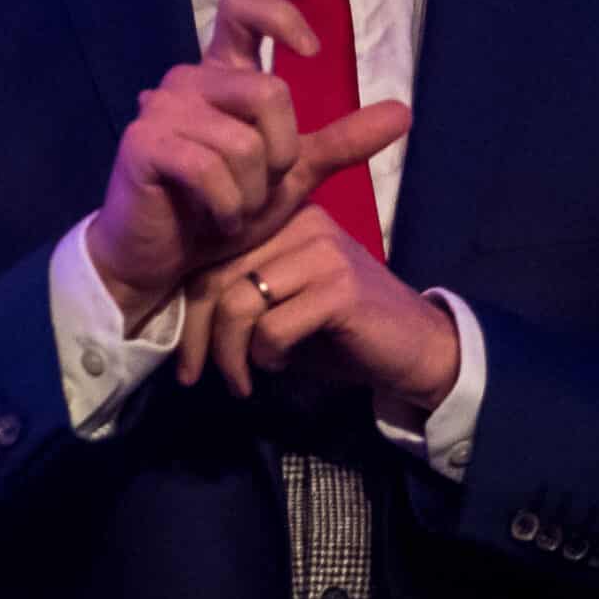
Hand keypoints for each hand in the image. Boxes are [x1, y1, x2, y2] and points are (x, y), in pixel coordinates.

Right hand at [85, 0, 316, 329]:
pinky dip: (226, 208)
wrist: (161, 260)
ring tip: (231, 212)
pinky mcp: (142, 143)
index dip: (281, 19)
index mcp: (221, 75)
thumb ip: (342, 141)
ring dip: (251, 195)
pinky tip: (214, 221)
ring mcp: (160, 108)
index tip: (310, 52)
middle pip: (268, 92)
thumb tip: (405, 112)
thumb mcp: (292, 175)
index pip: (243, 8)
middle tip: (256, 191)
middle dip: (279, 157)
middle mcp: (188, 80)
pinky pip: (209, 169)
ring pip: (243, 142)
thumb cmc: (220, 210)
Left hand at [172, 100, 456, 408]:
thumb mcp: (282, 308)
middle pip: (215, 276)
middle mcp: (301, 223)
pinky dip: (267, 356)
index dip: (188, 309)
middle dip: (197, 335)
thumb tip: (178, 319)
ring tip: (243, 378)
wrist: (419, 350)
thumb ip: (239, 299)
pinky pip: (273, 326)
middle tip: (195, 375)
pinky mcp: (339, 287)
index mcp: (284, 219)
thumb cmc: (343, 333)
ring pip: (238, 302)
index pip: (211, 256)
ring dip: (231, 353)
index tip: (185, 357)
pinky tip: (281, 364)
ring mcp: (322, 252)